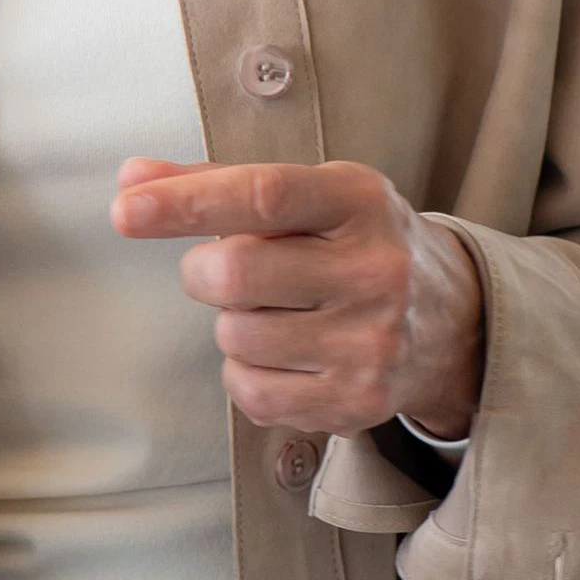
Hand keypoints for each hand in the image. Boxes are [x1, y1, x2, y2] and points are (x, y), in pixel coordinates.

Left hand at [112, 157, 486, 439]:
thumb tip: (129, 178)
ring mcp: (370, 341)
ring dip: (231, 324)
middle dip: (203, 272)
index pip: (263, 195)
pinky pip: (250, 393)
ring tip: (277, 311)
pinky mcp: (357, 401)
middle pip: (235, 274)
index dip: (186, 202)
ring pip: (235, 336)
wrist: (454, 320)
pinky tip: (283, 353)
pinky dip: (245, 373)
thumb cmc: (356, 243)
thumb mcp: (310, 195)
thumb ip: (217, 183)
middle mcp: (374, 269)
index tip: (125, 209)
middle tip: (223, 269)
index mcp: (359, 199)